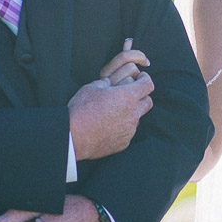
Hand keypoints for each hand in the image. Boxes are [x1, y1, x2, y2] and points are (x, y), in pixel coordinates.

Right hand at [68, 40, 154, 160]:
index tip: (140, 78)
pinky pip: (127, 132)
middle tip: (129, 94)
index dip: (145, 79)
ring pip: (137, 118)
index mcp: (128, 97)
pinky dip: (122, 127)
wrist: (74, 137)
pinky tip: (107, 127)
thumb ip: (105, 83)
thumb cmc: (82, 109)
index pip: (148, 85)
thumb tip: (108, 83)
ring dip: (130, 113)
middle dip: (142, 96)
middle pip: (148, 102)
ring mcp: (130, 130)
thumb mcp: (91, 87)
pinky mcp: (124, 143)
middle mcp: (133, 114)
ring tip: (113, 113)